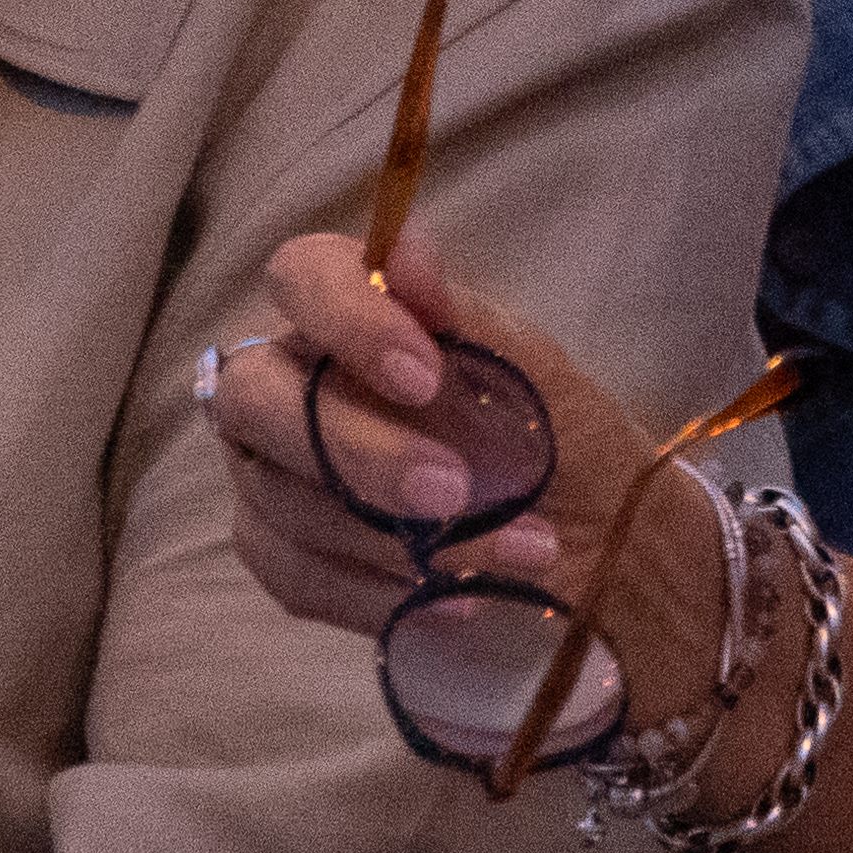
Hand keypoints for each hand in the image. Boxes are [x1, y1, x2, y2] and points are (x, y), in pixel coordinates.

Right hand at [202, 233, 716, 704]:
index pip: (300, 275)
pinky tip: (457, 600)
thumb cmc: (556, 436)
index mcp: (349, 309)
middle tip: (453, 491)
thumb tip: (405, 252)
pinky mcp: (282, 553)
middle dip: (355, 452)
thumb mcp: (531, 374)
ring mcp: (271, 470)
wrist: (596, 547)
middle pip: (256, 397)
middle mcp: (288, 380)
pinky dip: (379, 592)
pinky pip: (297, 577)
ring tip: (509, 553)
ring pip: (278, 499)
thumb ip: (460, 317)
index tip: (425, 376)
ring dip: (391, 538)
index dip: (347, 322)